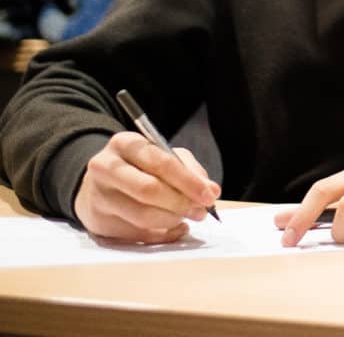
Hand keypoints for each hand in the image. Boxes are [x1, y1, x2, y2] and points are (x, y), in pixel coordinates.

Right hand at [73, 131, 219, 242]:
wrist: (97, 184)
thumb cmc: (138, 166)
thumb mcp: (163, 155)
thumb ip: (188, 169)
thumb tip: (211, 191)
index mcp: (125, 144)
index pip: (160, 163)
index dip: (188, 181)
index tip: (210, 195)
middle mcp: (105, 168)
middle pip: (148, 190)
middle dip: (180, 203)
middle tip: (201, 211)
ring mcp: (98, 197)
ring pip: (142, 216)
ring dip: (172, 220)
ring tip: (187, 217)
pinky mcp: (98, 222)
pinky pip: (137, 235)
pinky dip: (163, 235)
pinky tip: (175, 228)